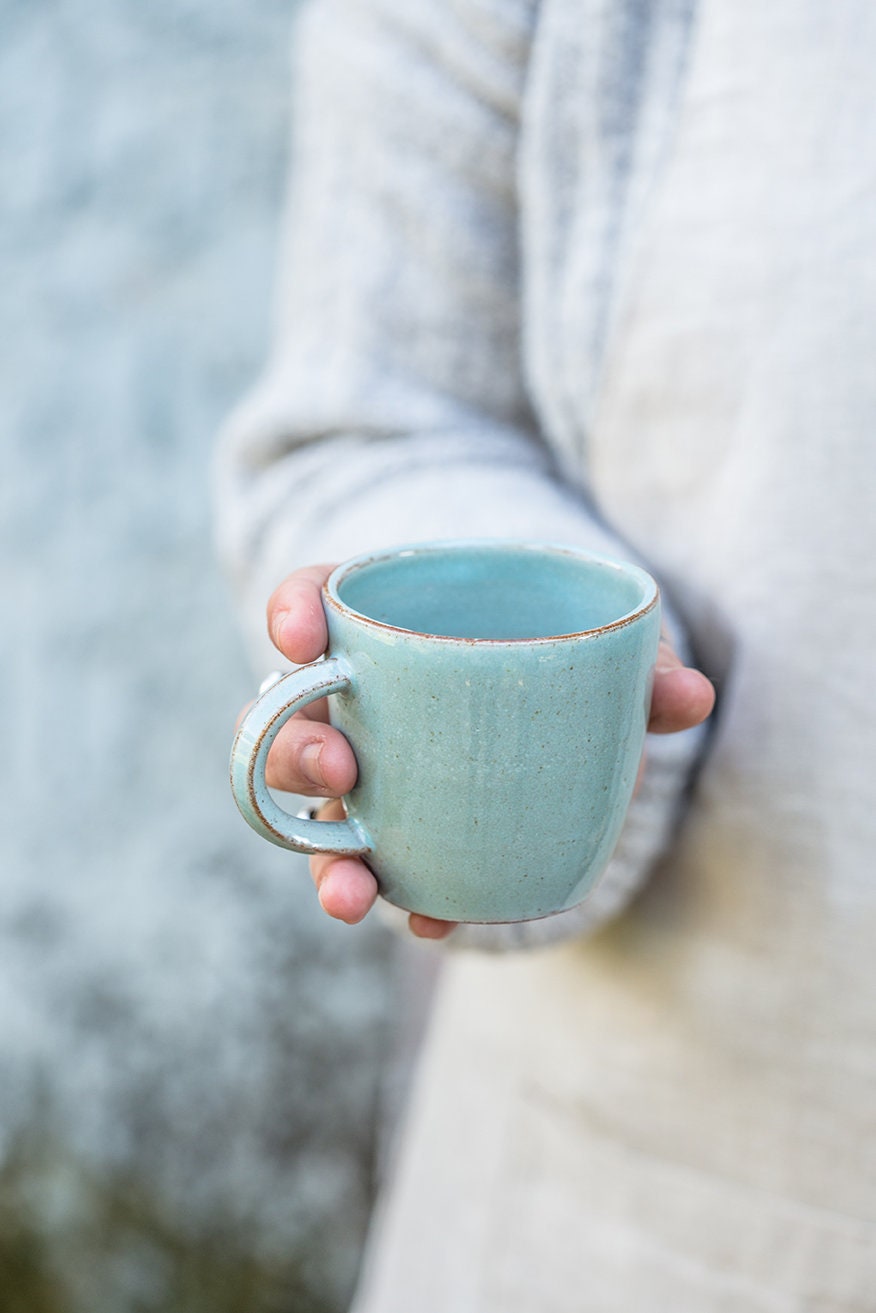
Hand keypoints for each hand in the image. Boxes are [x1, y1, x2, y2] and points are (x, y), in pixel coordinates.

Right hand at [258, 565, 715, 939]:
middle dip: (294, 749)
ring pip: (303, 808)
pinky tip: (428, 922)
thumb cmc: (549, 663)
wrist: (544, 722)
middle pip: (282, 716)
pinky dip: (392, 896)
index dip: (292, 614)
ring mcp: (356, 770)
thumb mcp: (592, 654)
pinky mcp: (382, 829)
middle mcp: (347, 698)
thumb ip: (636, 669)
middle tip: (342, 770)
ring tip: (351, 888)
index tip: (304, 637)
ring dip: (318, 850)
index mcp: (377, 625)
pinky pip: (366, 863)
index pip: (309, 600)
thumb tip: (693, 694)